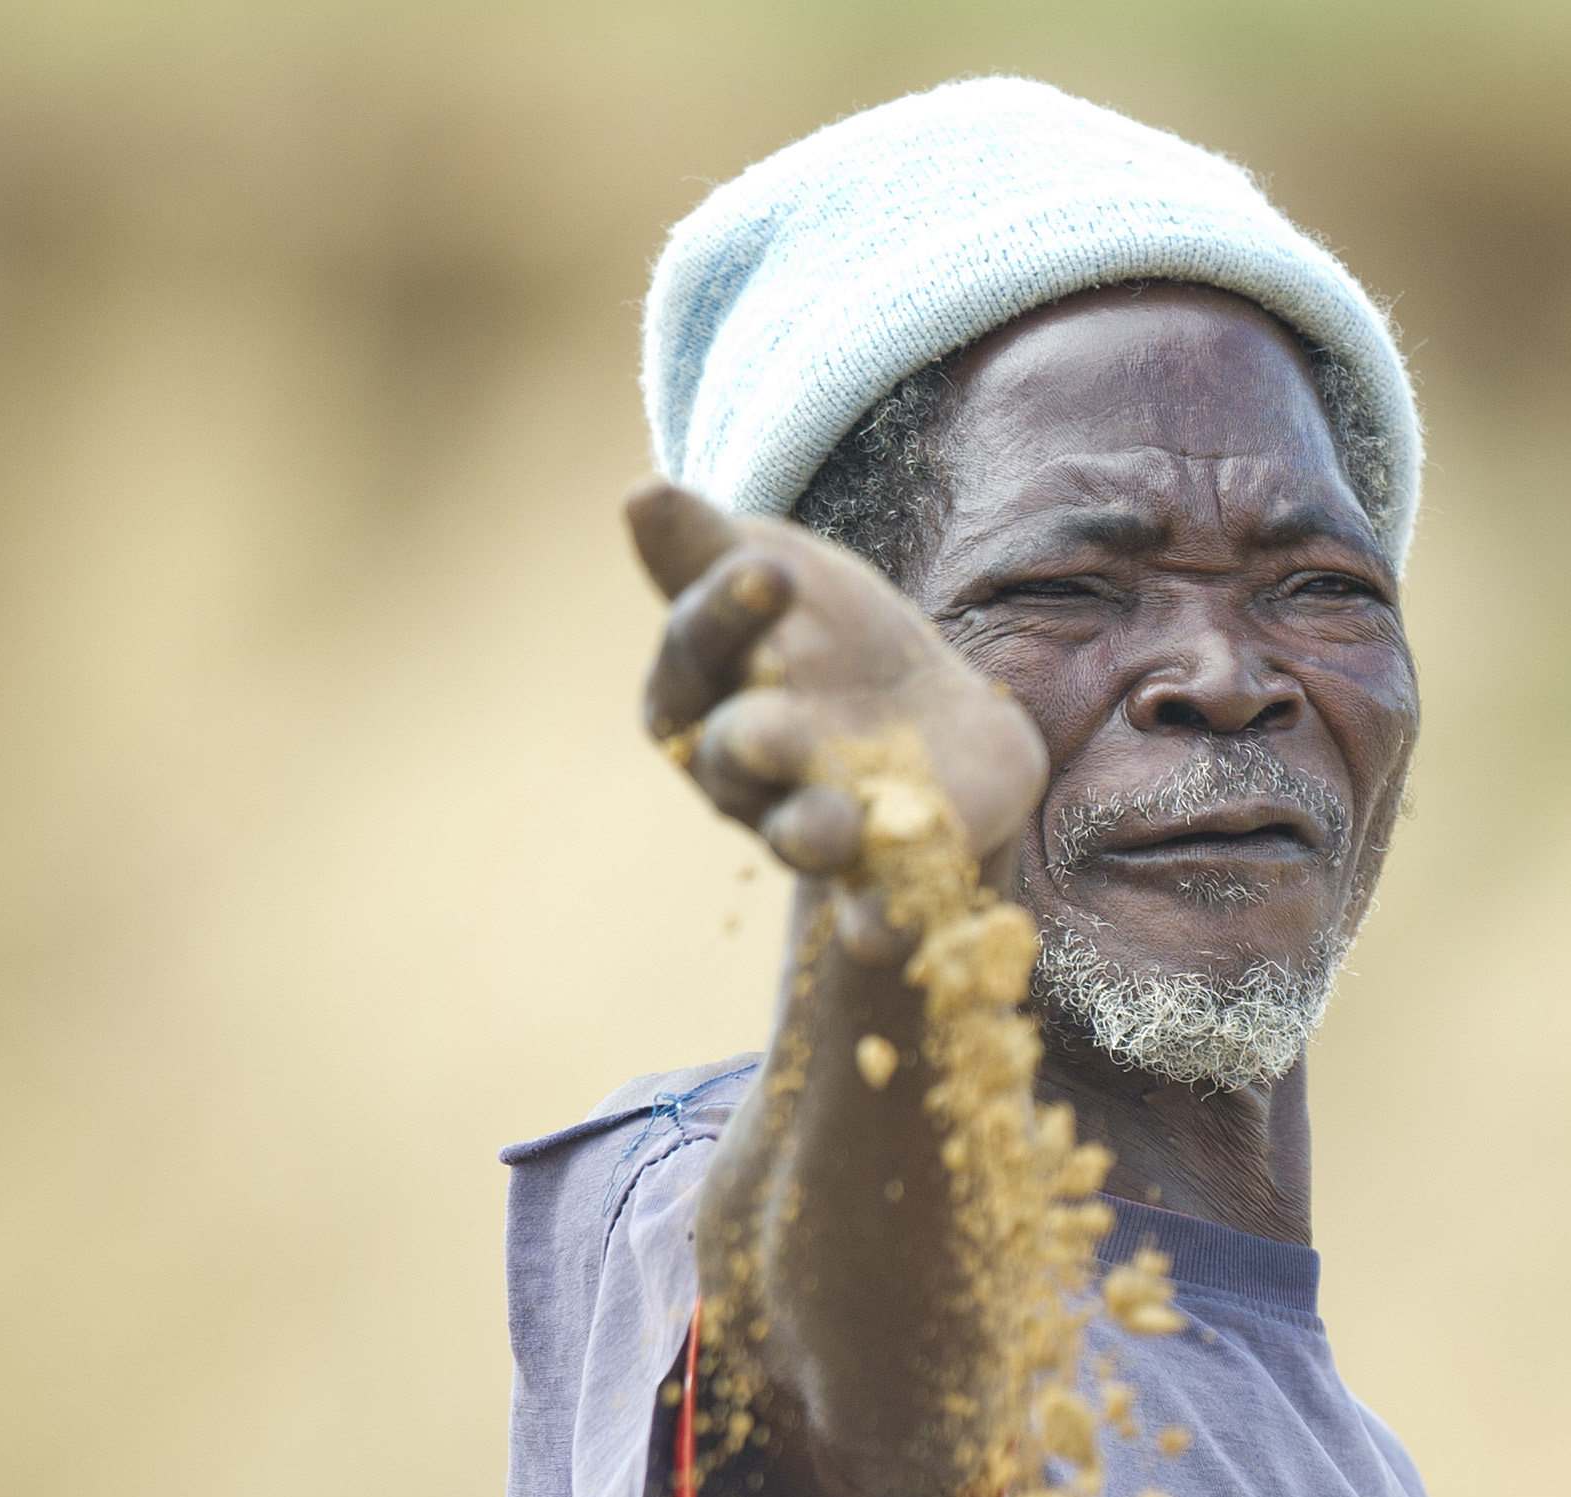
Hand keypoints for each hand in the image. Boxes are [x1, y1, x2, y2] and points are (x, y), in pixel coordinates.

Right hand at [624, 481, 1046, 896]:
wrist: (929, 718)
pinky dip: (877, 924)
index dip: (726, 611)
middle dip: (752, 744)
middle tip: (768, 730)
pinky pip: (871, 909)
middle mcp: (741, 772)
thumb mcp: (773, 575)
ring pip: (798, 835)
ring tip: (832, 828)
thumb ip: (709, 550)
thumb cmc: (824, 635)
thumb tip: (641, 491)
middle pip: (734, 758)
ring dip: (811, 832)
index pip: (700, 649)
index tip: (769, 566)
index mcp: (700, 691)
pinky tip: (887, 932)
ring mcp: (811, 825)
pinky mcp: (886, 871)